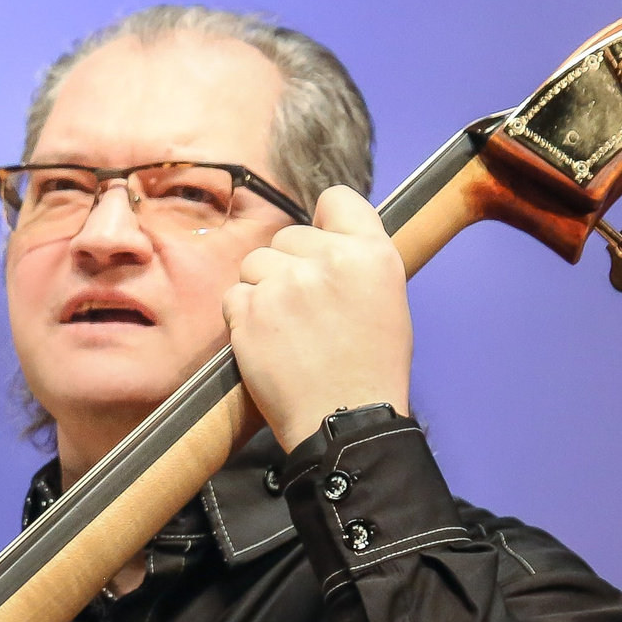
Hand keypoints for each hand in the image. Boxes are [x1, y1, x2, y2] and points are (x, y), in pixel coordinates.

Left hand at [221, 185, 411, 450]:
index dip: (324, 223)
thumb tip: (324, 233)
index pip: (336, 199)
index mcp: (372, 253)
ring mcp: (285, 285)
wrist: (344, 422)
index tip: (320, 250)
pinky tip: (269, 343)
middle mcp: (328, 259)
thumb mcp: (387, 298)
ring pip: (255, 263)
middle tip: (307, 311)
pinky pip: (234, 295)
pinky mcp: (249, 312)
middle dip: (290, 266)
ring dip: (263, 290)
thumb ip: (357, 257)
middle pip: (287, 236)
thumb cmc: (371, 368)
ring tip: (287, 329)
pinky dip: (244, 317)